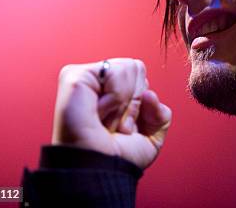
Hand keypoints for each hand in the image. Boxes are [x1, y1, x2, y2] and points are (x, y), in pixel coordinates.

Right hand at [52, 58, 171, 168]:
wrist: (100, 169)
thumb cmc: (118, 157)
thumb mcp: (151, 137)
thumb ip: (160, 114)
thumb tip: (149, 94)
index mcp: (112, 90)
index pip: (141, 75)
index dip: (140, 103)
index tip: (124, 126)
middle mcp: (98, 81)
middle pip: (137, 67)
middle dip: (133, 102)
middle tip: (114, 124)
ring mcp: (86, 77)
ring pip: (129, 67)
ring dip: (123, 103)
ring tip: (105, 120)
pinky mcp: (75, 75)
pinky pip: (116, 71)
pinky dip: (116, 96)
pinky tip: (98, 112)